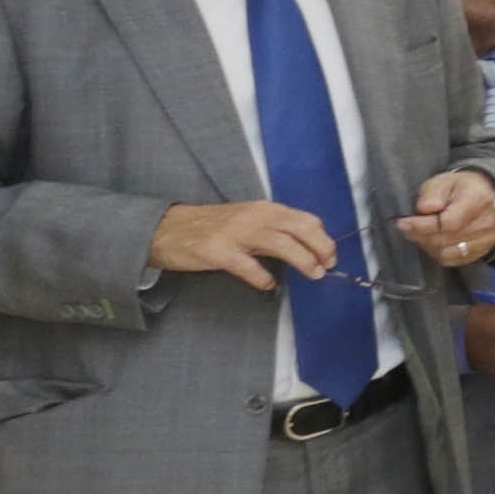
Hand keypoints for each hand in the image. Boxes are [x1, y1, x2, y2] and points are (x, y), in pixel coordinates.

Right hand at [151, 197, 337, 288]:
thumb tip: (306, 244)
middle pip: (301, 229)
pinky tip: (268, 284)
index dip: (324, 239)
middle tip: (327, 266)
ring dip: (304, 261)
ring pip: (282, 245)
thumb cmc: (209, 226)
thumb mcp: (246, 218)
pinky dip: (264, 278)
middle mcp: (252, 217)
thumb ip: (273, 227)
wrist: (164, 228)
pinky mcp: (218, 252)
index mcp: (263, 209)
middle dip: (321, 249)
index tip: (330, 255)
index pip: (305, 220)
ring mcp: (235, 234)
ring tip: (313, 274)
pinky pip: (250, 267)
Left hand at [398, 173, 494, 267]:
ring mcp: (486, 239)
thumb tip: (424, 209)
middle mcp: (485, 222)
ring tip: (419, 233)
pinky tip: (432, 242)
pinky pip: (451, 260)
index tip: (404, 223)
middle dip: (419, 235)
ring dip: (427, 245)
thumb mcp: (442, 181)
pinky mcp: (482, 250)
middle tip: (406, 228)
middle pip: (445, 239)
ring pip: (446, 253)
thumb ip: (431, 193)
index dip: (422, 226)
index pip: (448, 222)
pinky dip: (437, 253)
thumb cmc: (460, 188)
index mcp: (477, 200)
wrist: (483, 195)